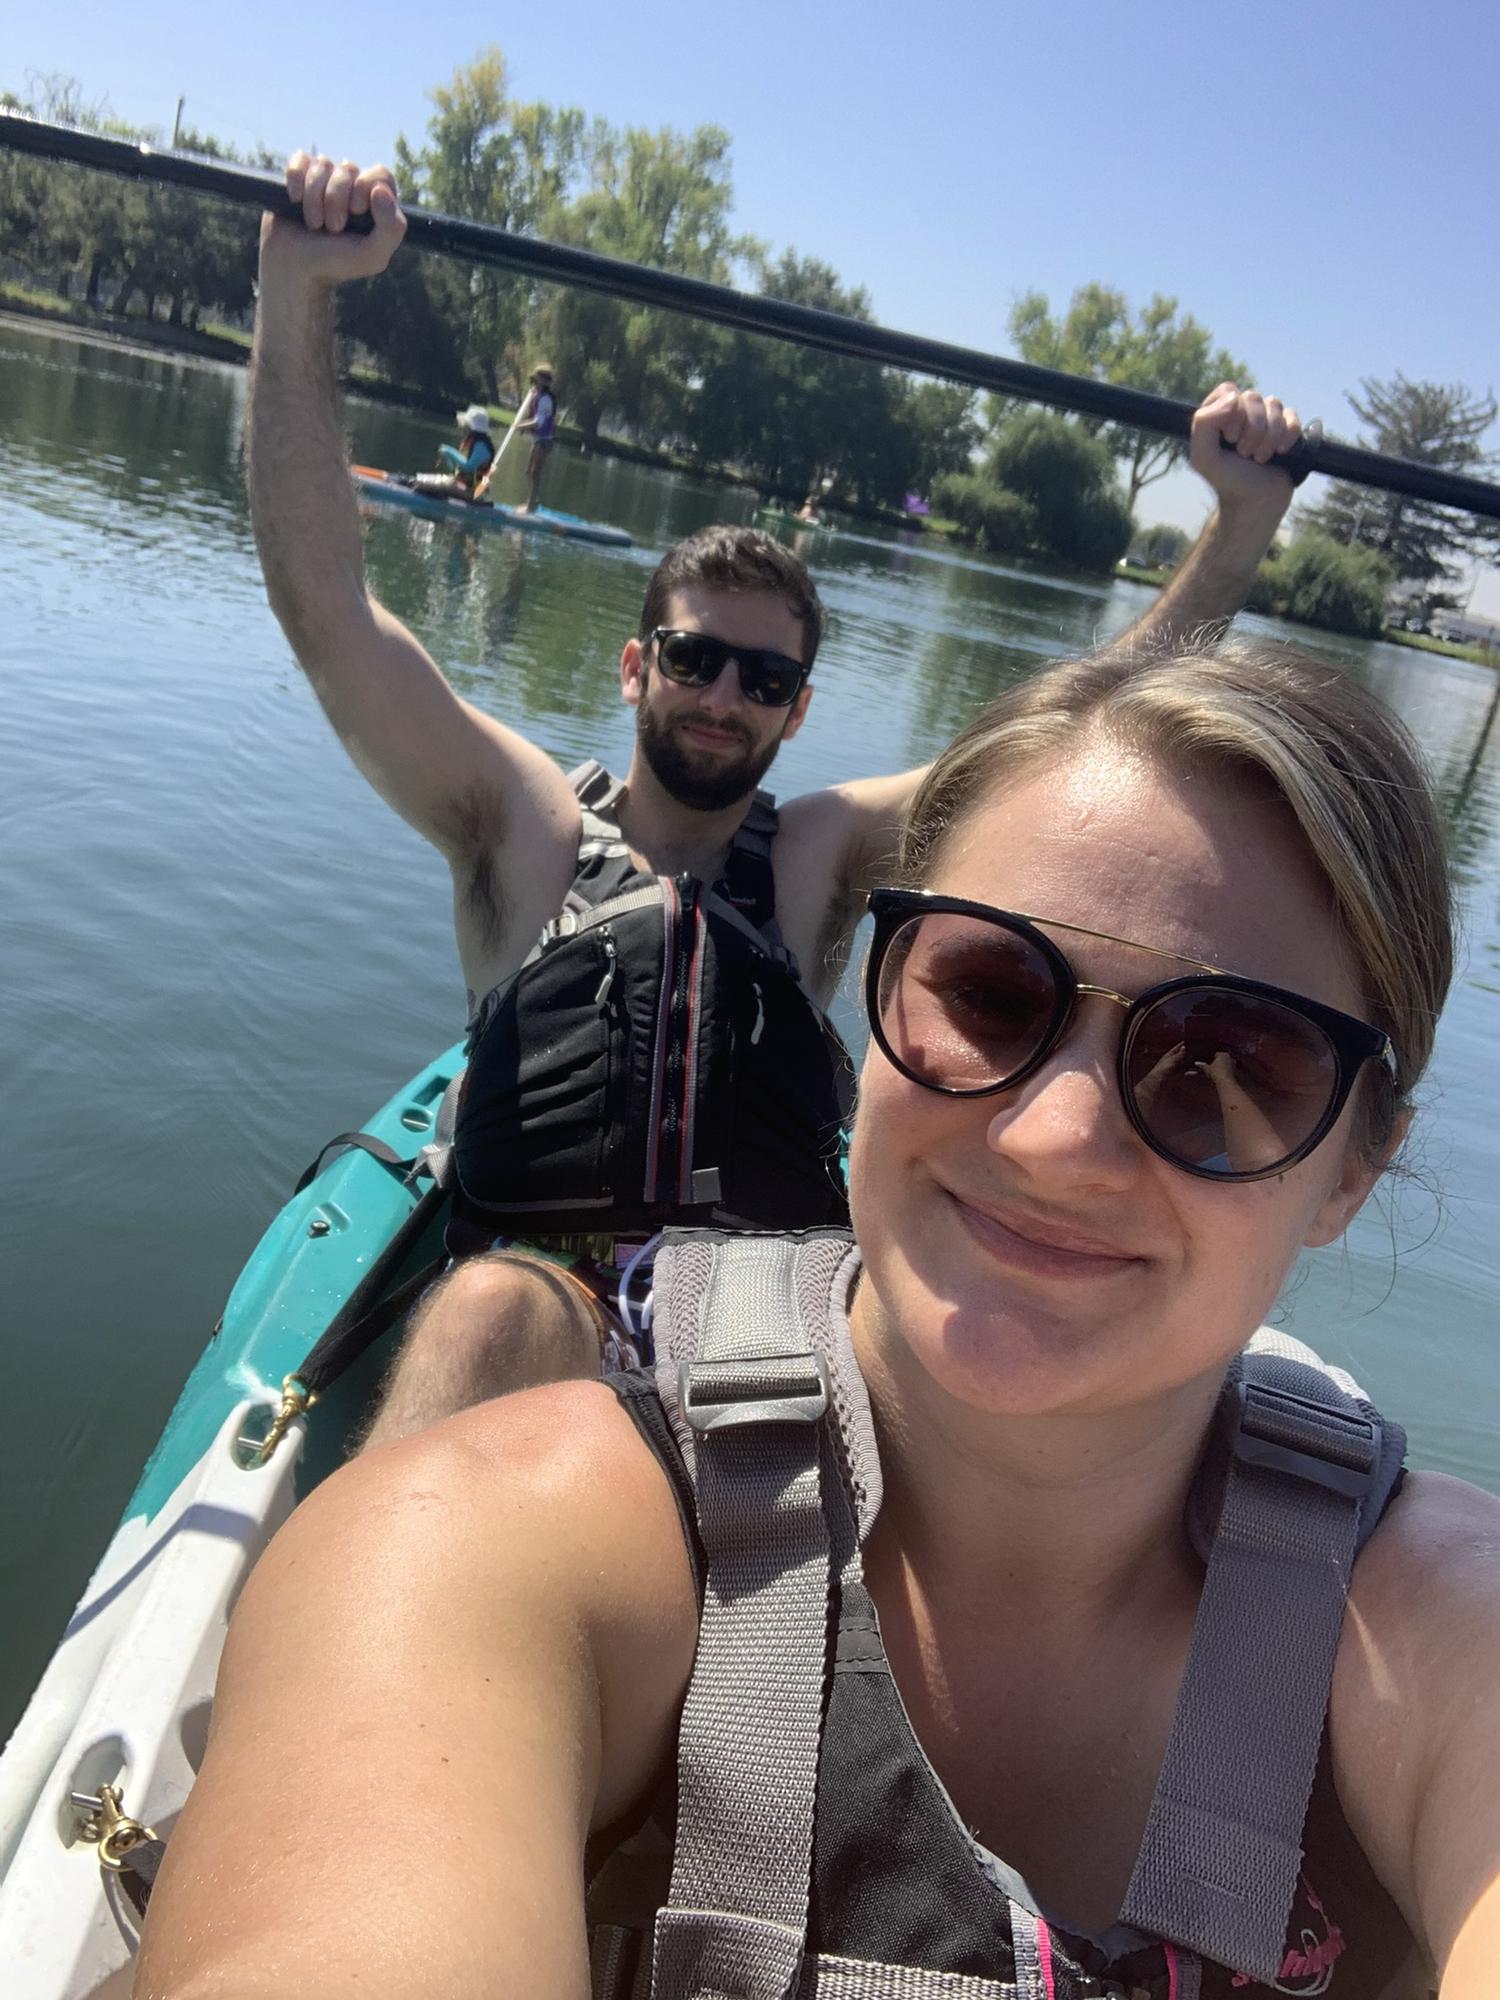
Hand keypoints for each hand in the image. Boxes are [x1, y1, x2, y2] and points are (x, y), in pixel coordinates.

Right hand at [258, 153, 406, 290]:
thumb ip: (392, 228)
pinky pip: (300, 160)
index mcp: (376, 201)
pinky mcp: (299, 176)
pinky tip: (295, 202)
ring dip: (314, 198)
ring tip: (314, 224)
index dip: (366, 188)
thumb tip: (380, 190)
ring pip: (323, 164)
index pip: (380, 174)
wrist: (296, 269)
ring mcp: (325, 179)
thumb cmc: (338, 263)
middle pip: (349, 168)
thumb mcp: (373, 256)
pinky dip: (296, 181)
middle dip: (336, 200)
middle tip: (332, 228)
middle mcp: (352, 185)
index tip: (356, 212)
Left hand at [1189, 382, 1301, 521]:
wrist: (1255, 502)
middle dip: (1251, 429)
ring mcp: (1267, 420)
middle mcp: (1244, 413)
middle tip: (1244, 454)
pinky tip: (1280, 453)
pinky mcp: (1288, 429)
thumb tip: (1234, 396)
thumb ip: (1204, 422)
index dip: (1231, 411)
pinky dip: (1287, 437)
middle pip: (1253, 397)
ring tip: (1260, 458)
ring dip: (1268, 436)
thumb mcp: (1203, 456)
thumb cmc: (1227, 480)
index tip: (1229, 437)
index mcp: (1221, 415)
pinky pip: (1293, 418)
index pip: (1228, 390)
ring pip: (1275, 404)